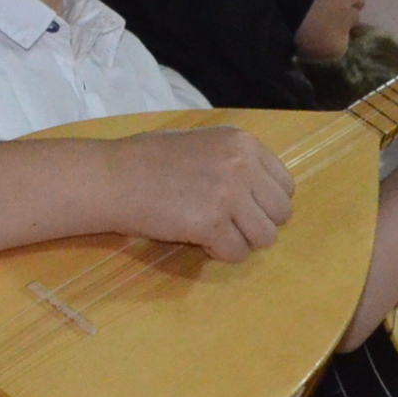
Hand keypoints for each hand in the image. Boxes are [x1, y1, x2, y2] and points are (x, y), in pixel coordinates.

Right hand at [105, 123, 295, 262]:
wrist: (112, 177)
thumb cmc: (147, 159)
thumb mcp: (201, 142)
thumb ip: (234, 160)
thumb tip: (260, 189)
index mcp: (242, 142)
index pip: (285, 184)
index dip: (264, 202)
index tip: (241, 208)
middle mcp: (242, 165)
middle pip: (281, 212)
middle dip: (257, 223)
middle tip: (227, 224)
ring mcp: (228, 194)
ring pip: (266, 237)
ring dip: (241, 240)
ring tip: (213, 232)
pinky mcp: (211, 223)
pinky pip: (237, 253)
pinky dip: (220, 254)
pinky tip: (198, 240)